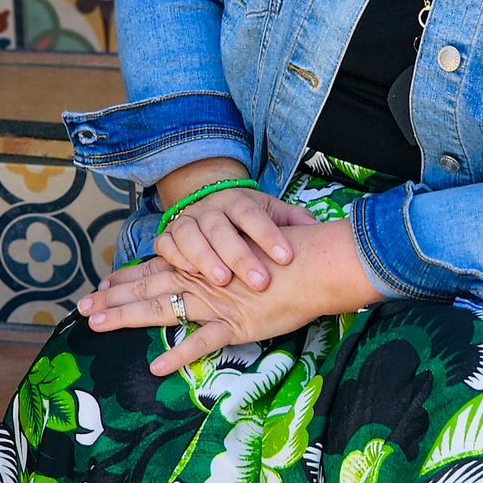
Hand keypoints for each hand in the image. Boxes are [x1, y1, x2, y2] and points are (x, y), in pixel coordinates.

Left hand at [77, 218, 382, 373]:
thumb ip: (232, 256)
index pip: (158, 268)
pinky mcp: (237, 324)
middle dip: (114, 298)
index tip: (102, 284)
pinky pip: (203, 342)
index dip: (128, 277)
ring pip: (163, 308)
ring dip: (128, 316)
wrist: (316, 261)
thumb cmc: (290, 253)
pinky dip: (180, 355)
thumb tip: (218, 265)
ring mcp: (217, 302)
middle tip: (82, 308)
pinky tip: (157, 366)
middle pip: (150, 287)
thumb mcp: (253, 249)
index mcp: (205, 262)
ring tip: (97, 325)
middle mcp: (203, 279)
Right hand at [153, 183, 315, 294]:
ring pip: (191, 235)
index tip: (287, 257)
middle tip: (260, 282)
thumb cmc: (248, 222)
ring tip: (224, 281)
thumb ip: (293, 221)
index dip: (269, 235)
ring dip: (206, 258)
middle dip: (240, 255)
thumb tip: (316, 228)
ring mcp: (186, 220)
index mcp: (237, 200)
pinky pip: (166, 245)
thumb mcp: (272, 214)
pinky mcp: (168, 236)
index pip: (252, 213)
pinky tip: (191, 275)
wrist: (211, 210)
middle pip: (221, 227)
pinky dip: (177, 258)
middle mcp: (209, 207)